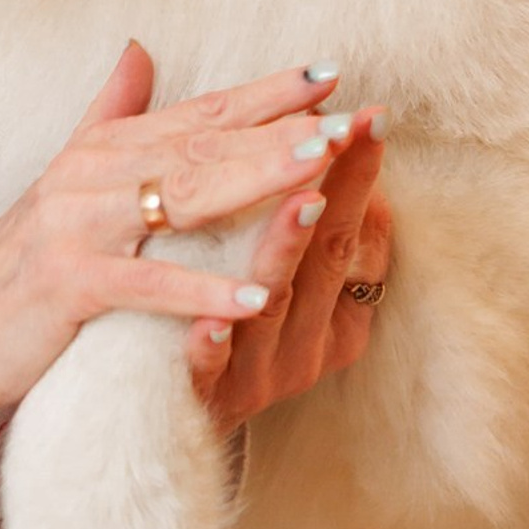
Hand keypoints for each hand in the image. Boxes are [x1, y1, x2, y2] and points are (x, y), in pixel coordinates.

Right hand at [0, 43, 361, 431]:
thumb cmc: (20, 263)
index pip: (199, 111)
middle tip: (349, 120)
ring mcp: (78, 226)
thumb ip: (111, 113)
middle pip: (203, 144)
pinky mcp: (68, 285)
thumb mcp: (68, 178)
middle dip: (280, 130)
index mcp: (104, 149)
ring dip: (256, 182)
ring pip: (183, 197)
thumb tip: (140, 46)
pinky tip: (257, 295)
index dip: (265, 93)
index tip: (331, 75)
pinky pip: (148, 285)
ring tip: (321, 173)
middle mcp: (92, 174)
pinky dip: (203, 291)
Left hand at [194, 114, 391, 429]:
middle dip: (341, 193)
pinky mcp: (204, 399)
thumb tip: (320, 126)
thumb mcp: (272, 269)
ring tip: (299, 201)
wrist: (160, 410)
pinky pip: (211, 371)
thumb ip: (297, 207)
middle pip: (327, 260)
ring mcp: (256, 374)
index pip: (352, 234)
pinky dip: (214, 345)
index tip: (368, 118)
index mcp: (328, 313)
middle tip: (346, 134)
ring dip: (286, 252)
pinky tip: (209, 321)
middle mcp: (302, 344)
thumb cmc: (224, 322)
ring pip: (276, 308)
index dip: (359, 177)